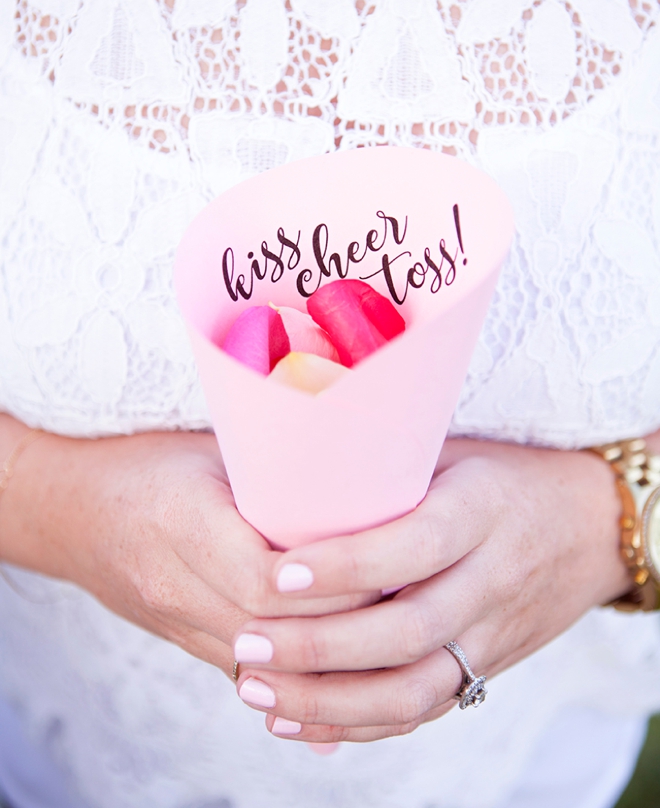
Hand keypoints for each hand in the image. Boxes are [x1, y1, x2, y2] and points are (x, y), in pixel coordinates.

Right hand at [0, 416, 376, 677]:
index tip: (385, 563)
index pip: (265, 577)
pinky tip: (344, 663)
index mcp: (180, 524)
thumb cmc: (147, 463)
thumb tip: (360, 468)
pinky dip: (297, 671)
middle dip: (345, 623)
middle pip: (273, 629)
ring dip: (326, 657)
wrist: (70, 510)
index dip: (330, 581)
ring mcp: (174, 623)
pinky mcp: (182, 641)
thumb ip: (272, 469)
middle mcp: (173, 585)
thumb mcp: (207, 449)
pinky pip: (248, 671)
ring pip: (263, 664)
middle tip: (406, 598)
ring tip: (387, 632)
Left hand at [231, 437, 635, 742]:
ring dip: (328, 700)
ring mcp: (493, 633)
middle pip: (407, 631)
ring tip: (255, 691)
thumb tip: (292, 460)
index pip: (415, 546)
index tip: (278, 574)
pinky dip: (357, 725)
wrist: (590, 525)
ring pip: (412, 689)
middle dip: (319, 646)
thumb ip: (387, 464)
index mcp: (482, 511)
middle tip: (247, 643)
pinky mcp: (487, 668)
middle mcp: (492, 578)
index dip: (347, 566)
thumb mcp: (453, 451)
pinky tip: (296, 721)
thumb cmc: (501, 475)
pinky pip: (423, 710)